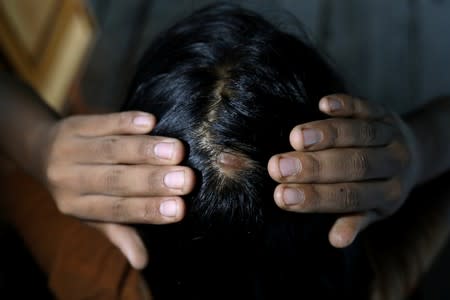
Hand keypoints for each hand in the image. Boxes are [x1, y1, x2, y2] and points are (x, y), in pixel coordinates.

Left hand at [40, 111, 195, 267]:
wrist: (41, 151)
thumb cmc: (79, 187)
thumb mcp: (93, 213)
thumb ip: (120, 233)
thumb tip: (143, 263)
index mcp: (77, 206)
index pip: (117, 210)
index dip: (148, 210)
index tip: (179, 208)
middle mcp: (69, 180)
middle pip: (115, 180)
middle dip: (153, 180)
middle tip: (186, 179)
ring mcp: (69, 150)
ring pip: (112, 150)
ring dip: (146, 150)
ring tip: (177, 151)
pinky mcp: (74, 125)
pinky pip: (103, 122)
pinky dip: (127, 121)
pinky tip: (151, 121)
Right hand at [268, 94, 419, 247]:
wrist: (413, 155)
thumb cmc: (381, 186)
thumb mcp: (374, 210)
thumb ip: (355, 221)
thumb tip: (336, 241)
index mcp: (388, 195)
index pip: (349, 198)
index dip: (315, 198)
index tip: (281, 196)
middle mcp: (393, 165)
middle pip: (354, 165)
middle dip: (314, 167)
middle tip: (278, 167)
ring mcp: (391, 136)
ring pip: (361, 134)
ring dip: (327, 135)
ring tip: (295, 138)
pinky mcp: (385, 113)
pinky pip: (367, 107)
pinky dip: (347, 104)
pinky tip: (324, 104)